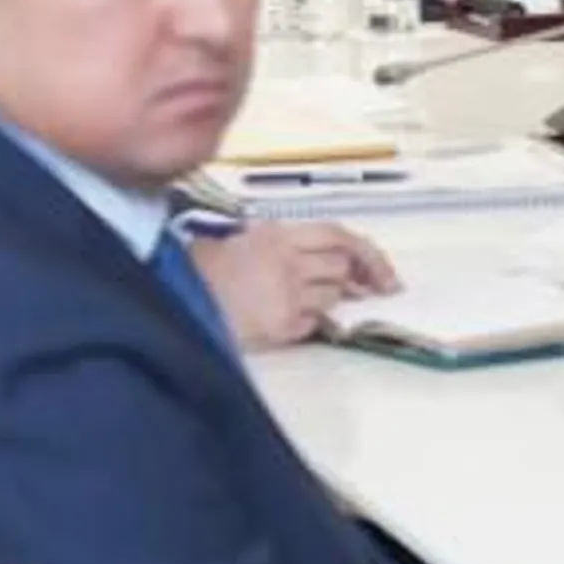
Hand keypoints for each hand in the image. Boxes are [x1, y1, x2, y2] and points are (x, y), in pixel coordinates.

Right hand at [198, 222, 399, 349]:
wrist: (178, 301)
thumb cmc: (206, 269)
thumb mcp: (248, 239)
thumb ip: (290, 243)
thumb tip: (334, 260)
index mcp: (279, 236)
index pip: (339, 237)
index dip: (368, 254)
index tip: (385, 273)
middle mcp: (288, 264)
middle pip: (341, 270)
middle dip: (350, 280)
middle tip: (355, 289)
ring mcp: (287, 297)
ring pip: (332, 298)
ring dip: (328, 300)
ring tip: (302, 299)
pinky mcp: (280, 328)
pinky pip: (312, 325)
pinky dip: (308, 323)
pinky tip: (287, 318)